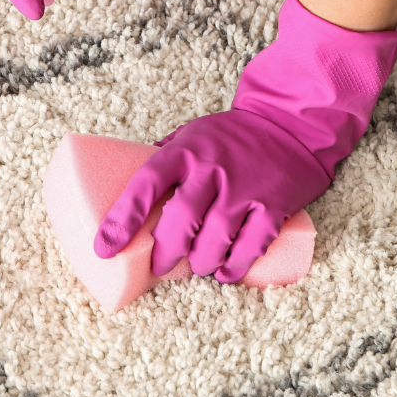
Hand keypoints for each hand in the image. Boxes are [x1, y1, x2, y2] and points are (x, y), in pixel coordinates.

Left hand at [94, 109, 330, 281]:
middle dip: (165, 251)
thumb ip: (166, 158)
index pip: (145, 183)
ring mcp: (245, 188)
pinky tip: (224, 272)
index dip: (122, 218)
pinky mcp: (273, 205)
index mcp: (186, 151)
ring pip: (215, 238)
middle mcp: (214, 169)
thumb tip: (129, 188)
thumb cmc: (234, 134)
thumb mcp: (193, 133)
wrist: (291, 124)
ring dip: (201, 262)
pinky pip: (251, 246)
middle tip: (159, 266)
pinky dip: (234, 265)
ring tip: (196, 266)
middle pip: (181, 219)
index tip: (105, 247)